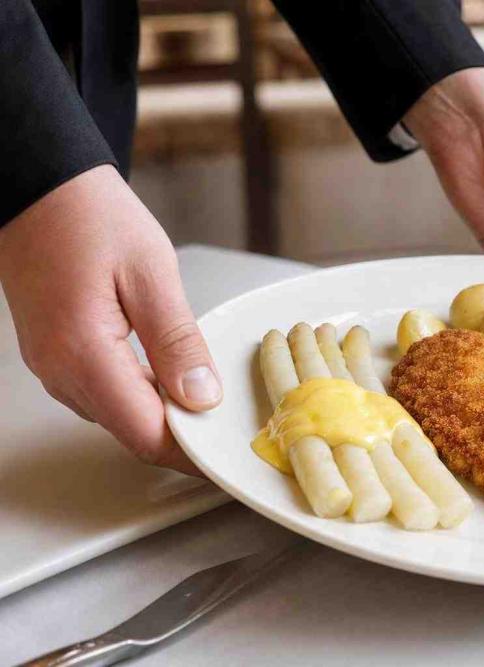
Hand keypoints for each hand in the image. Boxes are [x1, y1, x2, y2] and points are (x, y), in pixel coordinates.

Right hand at [0, 165, 220, 473]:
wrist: (38, 186)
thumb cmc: (88, 215)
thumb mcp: (150, 273)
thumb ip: (177, 342)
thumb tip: (201, 396)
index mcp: (83, 354)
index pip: (145, 432)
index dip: (191, 452)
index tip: (227, 454)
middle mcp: (60, 369)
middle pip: (132, 430)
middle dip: (183, 438)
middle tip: (231, 431)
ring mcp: (53, 364)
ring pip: (118, 414)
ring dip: (163, 417)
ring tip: (211, 406)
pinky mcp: (56, 352)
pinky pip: (104, 391)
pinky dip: (142, 395)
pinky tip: (171, 378)